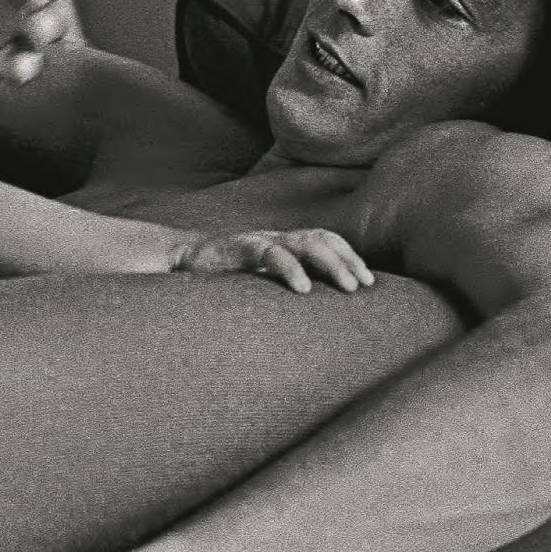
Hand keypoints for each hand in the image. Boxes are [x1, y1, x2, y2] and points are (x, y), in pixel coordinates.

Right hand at [174, 227, 373, 293]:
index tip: (370, 281)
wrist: (180, 259)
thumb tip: (318, 313)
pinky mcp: (238, 247)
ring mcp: (258, 240)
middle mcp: (275, 238)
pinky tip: (302, 287)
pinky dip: (290, 268)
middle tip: (364, 285)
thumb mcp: (261, 278)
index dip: (349, 255)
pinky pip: (269, 253)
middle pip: (321, 239)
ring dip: (330, 263)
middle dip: (347, 260)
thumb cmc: (223, 275)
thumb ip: (284, 285)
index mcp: (284, 243)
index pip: (325, 238)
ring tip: (347, 286)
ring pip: (304, 243)